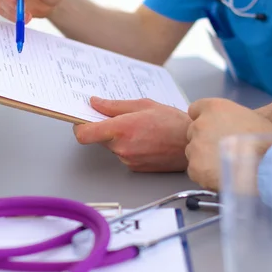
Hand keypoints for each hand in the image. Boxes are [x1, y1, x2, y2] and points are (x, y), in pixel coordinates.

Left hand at [74, 97, 190, 171]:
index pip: (84, 134)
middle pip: (98, 138)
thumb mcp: (143, 104)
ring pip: (112, 146)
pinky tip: (145, 139)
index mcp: (121, 129)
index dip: (79, 126)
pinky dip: (129, 146)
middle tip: (121, 118)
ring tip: (140, 129)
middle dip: (105, 128)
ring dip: (119, 138)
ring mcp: (128, 159)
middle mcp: (121, 147)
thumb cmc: (173, 123)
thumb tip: (95, 103)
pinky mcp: (134, 167)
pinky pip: (124, 154)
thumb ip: (115, 106)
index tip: (83, 119)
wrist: (191, 144)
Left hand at [185, 98, 271, 190]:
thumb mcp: (251, 118)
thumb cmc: (267, 140)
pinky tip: (222, 177)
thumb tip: (229, 131)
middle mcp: (200, 124)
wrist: (267, 165)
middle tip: (222, 152)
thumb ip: (232, 121)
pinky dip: (205, 175)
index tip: (212, 130)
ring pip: (193, 153)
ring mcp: (195, 146)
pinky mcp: (195, 167)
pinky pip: (195, 171)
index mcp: (214, 108)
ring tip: (225, 167)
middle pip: (193, 133)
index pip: (196, 109)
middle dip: (204, 141)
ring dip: (204, 159)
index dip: (205, 121)